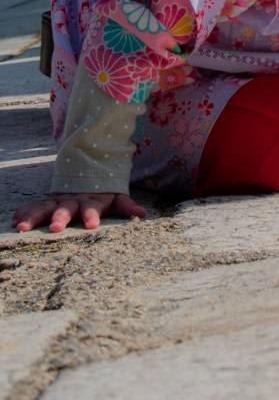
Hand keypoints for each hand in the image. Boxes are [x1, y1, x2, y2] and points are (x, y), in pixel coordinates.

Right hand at [12, 191, 147, 233]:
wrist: (87, 171)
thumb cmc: (103, 192)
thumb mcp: (116, 196)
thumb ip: (127, 206)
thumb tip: (143, 214)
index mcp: (91, 200)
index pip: (92, 208)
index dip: (92, 215)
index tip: (91, 225)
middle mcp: (73, 200)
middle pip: (66, 209)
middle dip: (61, 217)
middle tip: (55, 227)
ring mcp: (58, 200)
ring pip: (45, 207)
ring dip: (33, 217)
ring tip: (22, 228)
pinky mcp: (47, 202)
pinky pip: (34, 207)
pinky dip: (24, 212)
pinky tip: (14, 221)